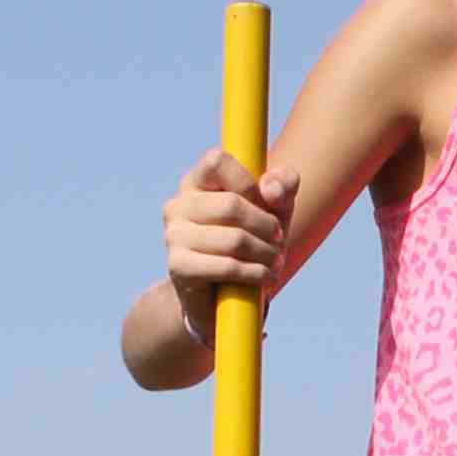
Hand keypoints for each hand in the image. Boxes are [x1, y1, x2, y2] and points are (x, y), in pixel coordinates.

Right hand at [162, 143, 294, 330]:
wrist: (223, 295)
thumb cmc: (252, 240)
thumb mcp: (276, 208)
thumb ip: (283, 185)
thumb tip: (270, 187)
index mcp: (196, 181)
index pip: (217, 160)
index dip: (248, 182)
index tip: (265, 202)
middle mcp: (178, 204)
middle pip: (232, 204)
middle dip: (266, 225)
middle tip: (279, 240)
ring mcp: (173, 235)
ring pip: (234, 239)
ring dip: (266, 253)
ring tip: (275, 261)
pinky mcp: (178, 266)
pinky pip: (227, 266)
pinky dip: (255, 273)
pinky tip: (265, 277)